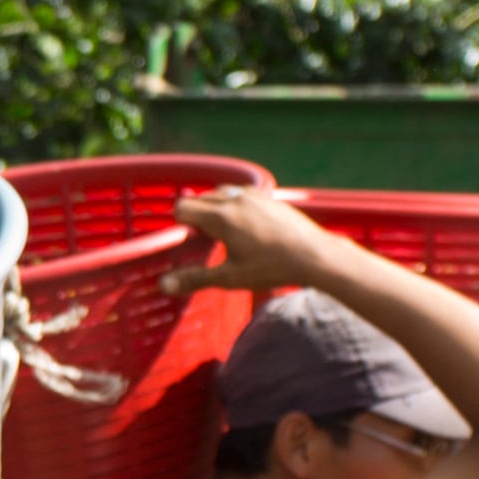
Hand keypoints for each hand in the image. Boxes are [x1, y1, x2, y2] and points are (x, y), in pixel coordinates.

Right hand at [157, 182, 356, 301]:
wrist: (314, 255)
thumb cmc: (271, 268)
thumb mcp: (230, 278)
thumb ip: (195, 278)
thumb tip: (163, 285)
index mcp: (219, 217)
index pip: (183, 207)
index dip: (181, 224)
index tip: (191, 241)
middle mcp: (233, 199)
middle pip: (199, 197)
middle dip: (196, 215)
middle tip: (206, 240)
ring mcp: (253, 195)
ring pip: (220, 192)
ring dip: (215, 207)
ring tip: (225, 232)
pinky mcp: (269, 197)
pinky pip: (241, 193)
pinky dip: (234, 203)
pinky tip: (247, 225)